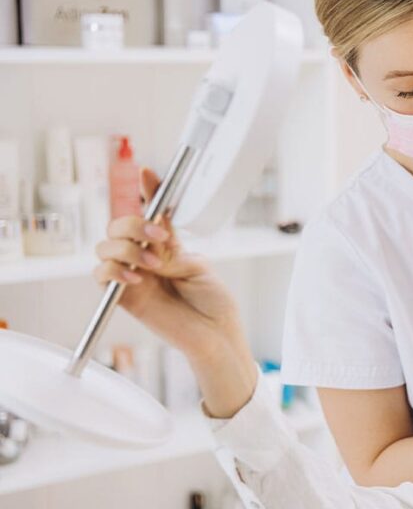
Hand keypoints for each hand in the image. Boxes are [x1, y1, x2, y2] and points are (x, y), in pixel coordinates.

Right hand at [92, 167, 247, 360]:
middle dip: (134, 223)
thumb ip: (171, 248)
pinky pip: (101, 275)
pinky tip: (135, 278)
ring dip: (127, 248)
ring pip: (106, 246)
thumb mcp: (197, 265)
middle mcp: (146, 258)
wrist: (215, 335)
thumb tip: (152, 232)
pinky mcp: (124, 297)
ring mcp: (133, 275)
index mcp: (166, 247)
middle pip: (119, 226)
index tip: (147, 173)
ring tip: (154, 265)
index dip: (147, 192)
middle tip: (159, 237)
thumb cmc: (214, 303)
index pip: (150, 214)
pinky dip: (113, 270)